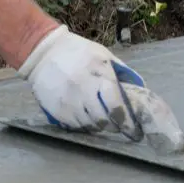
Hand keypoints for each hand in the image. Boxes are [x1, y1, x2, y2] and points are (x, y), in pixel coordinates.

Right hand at [17, 25, 146, 140]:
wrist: (42, 52)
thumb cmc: (78, 52)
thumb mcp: (103, 55)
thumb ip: (122, 72)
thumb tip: (140, 90)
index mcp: (100, 74)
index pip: (116, 106)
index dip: (128, 122)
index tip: (135, 131)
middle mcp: (84, 90)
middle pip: (105, 121)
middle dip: (116, 127)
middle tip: (120, 127)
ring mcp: (69, 102)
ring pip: (90, 126)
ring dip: (100, 126)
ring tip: (104, 122)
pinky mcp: (57, 110)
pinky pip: (76, 126)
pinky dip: (85, 125)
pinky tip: (87, 118)